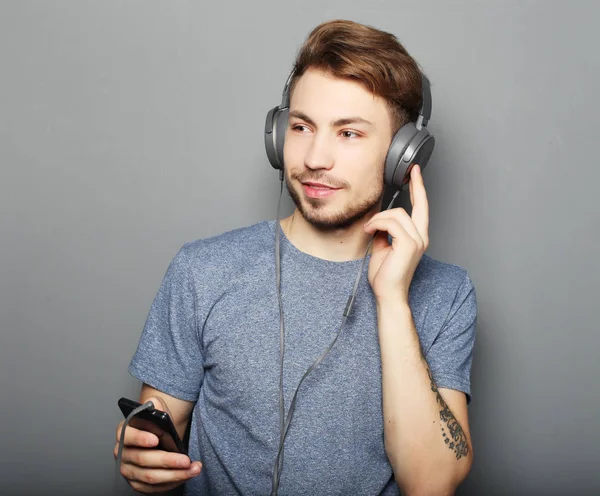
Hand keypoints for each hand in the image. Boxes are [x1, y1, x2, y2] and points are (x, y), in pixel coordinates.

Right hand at [114, 396, 201, 492]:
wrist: (159, 438)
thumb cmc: (156, 426)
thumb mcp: (158, 411)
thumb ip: (155, 405)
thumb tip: (153, 403)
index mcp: (124, 432)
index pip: (128, 435)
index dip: (141, 438)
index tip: (156, 439)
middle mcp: (122, 452)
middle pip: (143, 459)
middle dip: (167, 460)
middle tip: (186, 460)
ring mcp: (128, 470)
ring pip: (150, 477)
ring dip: (174, 474)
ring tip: (192, 469)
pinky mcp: (137, 483)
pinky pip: (153, 488)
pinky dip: (171, 483)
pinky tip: (185, 476)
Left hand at [364, 164, 428, 303]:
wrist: (387, 294)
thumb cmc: (385, 275)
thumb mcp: (383, 248)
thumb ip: (384, 232)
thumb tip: (378, 221)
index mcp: (417, 237)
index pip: (422, 208)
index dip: (419, 188)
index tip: (415, 172)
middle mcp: (421, 237)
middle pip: (413, 206)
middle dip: (409, 191)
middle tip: (399, 185)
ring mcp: (417, 241)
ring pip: (397, 214)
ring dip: (378, 219)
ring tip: (369, 230)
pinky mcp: (408, 245)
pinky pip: (391, 223)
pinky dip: (377, 225)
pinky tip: (370, 232)